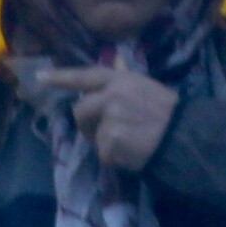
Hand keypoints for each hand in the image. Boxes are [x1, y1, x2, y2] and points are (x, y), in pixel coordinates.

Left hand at [20, 55, 179, 173]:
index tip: (40, 78)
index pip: (85, 75)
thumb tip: (110, 68)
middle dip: (86, 125)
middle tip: (103, 135)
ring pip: (90, 134)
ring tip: (124, 143)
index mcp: (121, 79)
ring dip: (101, 142)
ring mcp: (111, 118)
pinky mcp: (111, 140)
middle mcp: (112, 94)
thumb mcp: (146, 87)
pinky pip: (102, 153)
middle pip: (80, 110)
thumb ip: (123, 82)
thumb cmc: (168, 113)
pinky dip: (114, 158)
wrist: (185, 136)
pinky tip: (131, 154)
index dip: (61, 77)